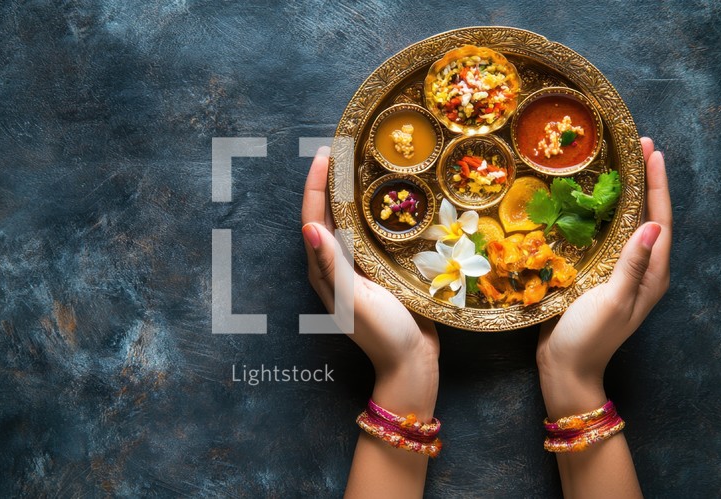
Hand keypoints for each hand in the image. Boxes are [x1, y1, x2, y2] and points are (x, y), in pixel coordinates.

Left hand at [302, 147, 437, 497]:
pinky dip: (370, 211)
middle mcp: (334, 264)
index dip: (316, 184)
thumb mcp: (356, 298)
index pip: (313, 217)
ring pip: (346, 221)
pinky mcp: (376, 270)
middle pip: (327, 213)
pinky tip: (385, 198)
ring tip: (359, 162)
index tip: (325, 152)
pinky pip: (367, 232)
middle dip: (330, 180)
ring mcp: (356, 267)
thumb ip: (333, 265)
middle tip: (342, 147)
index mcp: (323, 269)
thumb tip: (309, 227)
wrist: (410, 362)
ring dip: (349, 192)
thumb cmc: (383, 333)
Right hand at [537, 137, 671, 416]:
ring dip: (626, 194)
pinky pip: (608, 236)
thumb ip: (632, 264)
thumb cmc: (589, 337)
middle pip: (648, 216)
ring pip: (628, 224)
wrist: (565, 367)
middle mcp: (641, 270)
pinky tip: (590, 202)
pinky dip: (604, 214)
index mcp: (652, 275)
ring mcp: (620, 272)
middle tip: (637, 146)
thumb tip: (652, 225)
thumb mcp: (612, 300)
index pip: (660, 219)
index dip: (657, 185)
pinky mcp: (598, 275)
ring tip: (618, 165)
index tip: (651, 152)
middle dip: (645, 181)